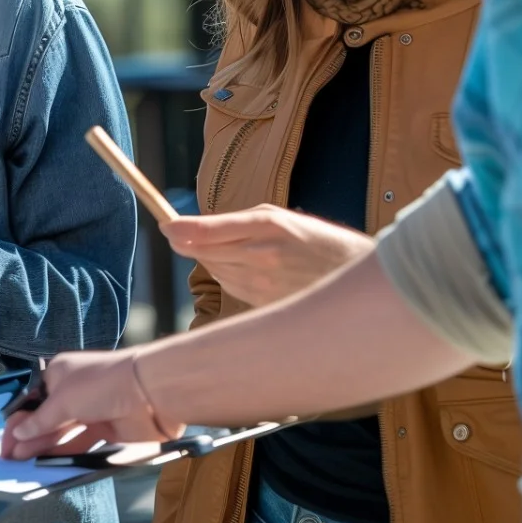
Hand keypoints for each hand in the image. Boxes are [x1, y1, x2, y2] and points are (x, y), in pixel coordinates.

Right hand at [0, 348, 181, 459]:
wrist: (150, 392)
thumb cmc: (102, 384)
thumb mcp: (63, 399)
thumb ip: (40, 421)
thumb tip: (17, 434)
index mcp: (60, 375)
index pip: (32, 401)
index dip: (18, 423)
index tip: (5, 445)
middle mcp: (74, 393)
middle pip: (46, 419)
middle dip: (27, 439)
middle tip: (10, 461)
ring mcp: (92, 412)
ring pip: (63, 434)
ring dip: (44, 449)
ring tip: (25, 466)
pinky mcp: (108, 430)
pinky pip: (83, 445)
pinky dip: (67, 455)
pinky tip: (51, 466)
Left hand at [160, 204, 374, 308]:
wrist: (357, 279)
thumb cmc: (316, 241)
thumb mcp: (277, 218)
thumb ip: (233, 223)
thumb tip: (186, 229)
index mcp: (266, 225)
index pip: (207, 230)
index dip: (180, 229)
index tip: (164, 225)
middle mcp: (261, 255)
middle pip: (203, 252)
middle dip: (188, 242)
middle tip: (179, 233)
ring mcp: (262, 284)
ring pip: (215, 270)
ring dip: (212, 259)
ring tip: (236, 251)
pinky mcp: (264, 304)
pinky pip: (231, 287)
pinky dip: (228, 276)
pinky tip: (247, 270)